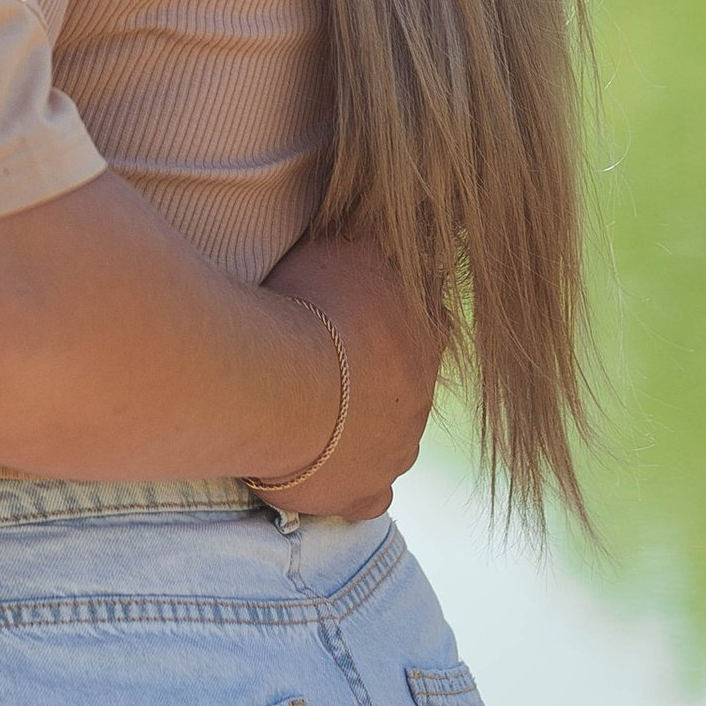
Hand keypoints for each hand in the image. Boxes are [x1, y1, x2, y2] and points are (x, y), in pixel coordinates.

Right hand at [258, 227, 444, 520]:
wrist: (278, 386)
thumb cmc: (310, 306)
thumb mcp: (347, 244)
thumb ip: (374, 237)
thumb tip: (396, 209)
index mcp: (426, 336)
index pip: (427, 322)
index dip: (392, 318)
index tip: (356, 312)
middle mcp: (420, 397)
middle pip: (407, 384)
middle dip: (375, 375)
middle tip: (328, 360)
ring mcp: (396, 450)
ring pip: (393, 438)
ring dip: (362, 425)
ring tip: (315, 408)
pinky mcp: (362, 493)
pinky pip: (369, 495)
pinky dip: (352, 483)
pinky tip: (324, 466)